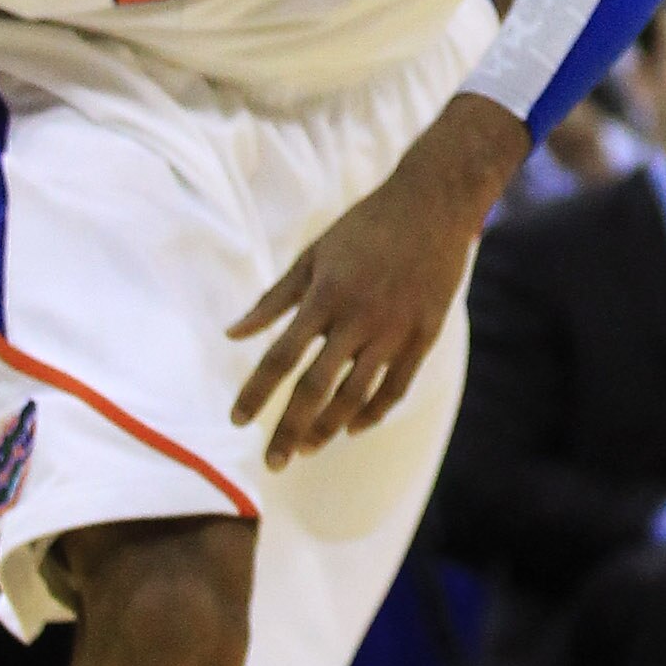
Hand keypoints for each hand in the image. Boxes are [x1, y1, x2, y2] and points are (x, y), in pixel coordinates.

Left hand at [228, 105, 510, 469]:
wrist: (434, 202)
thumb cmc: (366, 226)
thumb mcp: (315, 254)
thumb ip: (274, 299)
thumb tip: (231, 335)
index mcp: (326, 293)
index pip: (282, 356)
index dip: (256, 392)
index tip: (237, 420)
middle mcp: (359, 316)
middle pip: (316, 388)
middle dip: (289, 430)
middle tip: (271, 463)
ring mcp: (395, 328)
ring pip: (356, 396)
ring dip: (328, 429)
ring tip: (307, 449)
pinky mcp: (425, 334)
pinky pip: (396, 388)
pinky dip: (372, 414)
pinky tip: (352, 428)